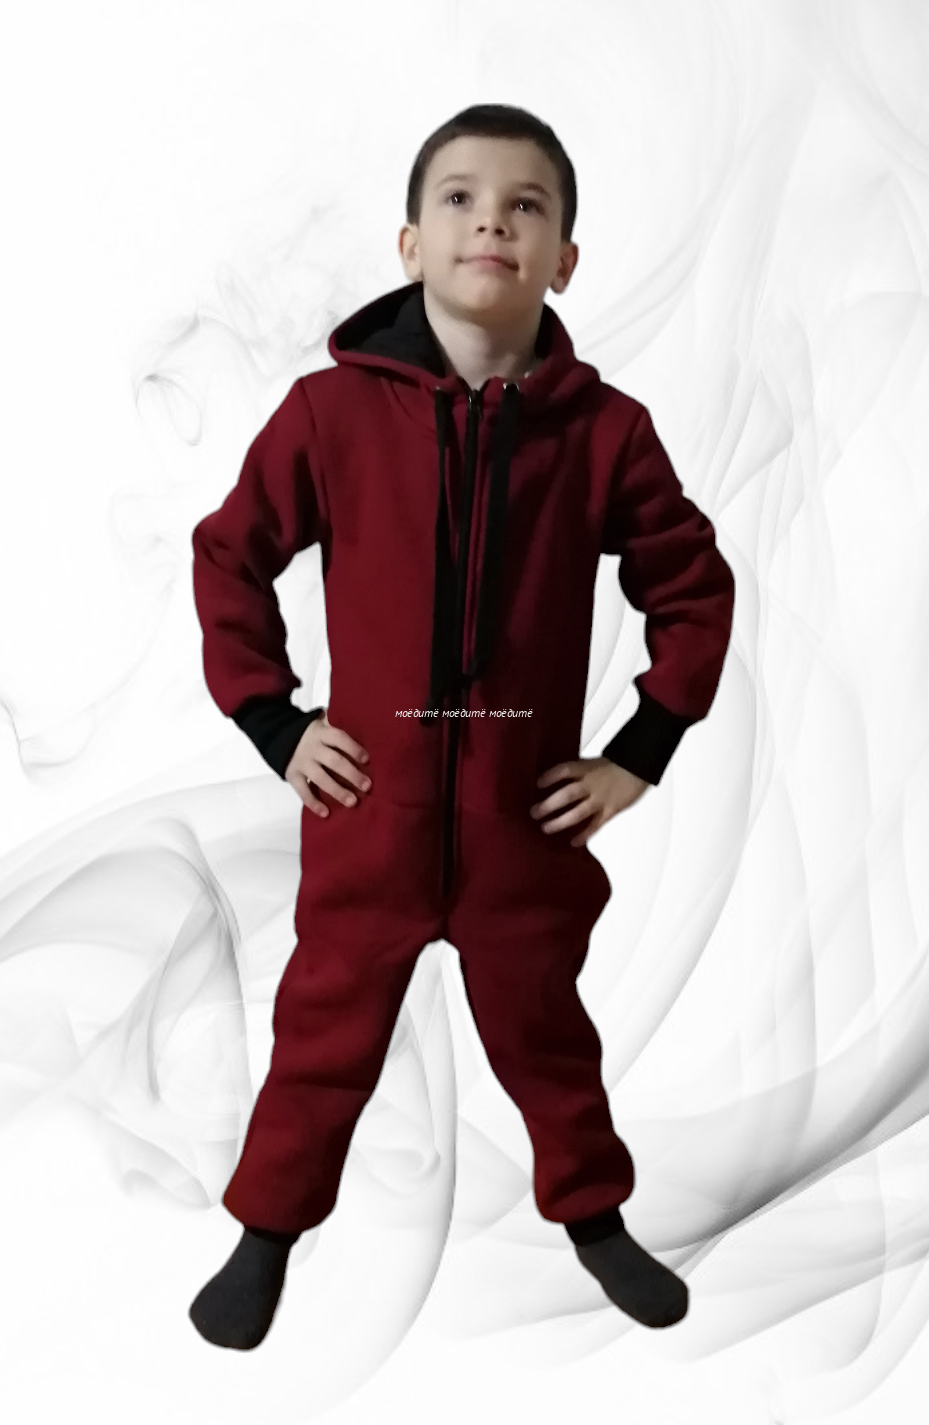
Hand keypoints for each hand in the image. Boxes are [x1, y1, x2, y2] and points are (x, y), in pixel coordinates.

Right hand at [284, 710, 371, 816]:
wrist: (280, 735)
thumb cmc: (313, 733)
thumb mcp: (323, 723)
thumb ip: (339, 725)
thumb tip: (366, 731)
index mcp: (322, 733)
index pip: (339, 739)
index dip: (353, 748)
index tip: (367, 760)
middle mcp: (312, 748)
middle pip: (334, 761)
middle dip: (352, 774)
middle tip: (367, 786)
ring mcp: (302, 763)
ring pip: (321, 778)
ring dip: (337, 791)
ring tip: (353, 802)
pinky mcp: (292, 776)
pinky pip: (303, 792)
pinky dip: (313, 803)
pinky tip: (326, 813)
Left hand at [529, 757, 649, 846]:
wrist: (641, 767)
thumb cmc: (617, 764)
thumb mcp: (594, 762)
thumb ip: (579, 772)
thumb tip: (559, 781)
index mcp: (586, 769)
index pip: (563, 771)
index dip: (549, 777)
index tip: (538, 784)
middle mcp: (591, 784)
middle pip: (566, 795)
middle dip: (548, 805)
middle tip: (534, 813)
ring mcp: (601, 799)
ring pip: (578, 813)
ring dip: (560, 822)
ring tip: (546, 828)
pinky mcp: (611, 810)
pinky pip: (596, 825)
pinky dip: (585, 835)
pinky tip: (574, 842)